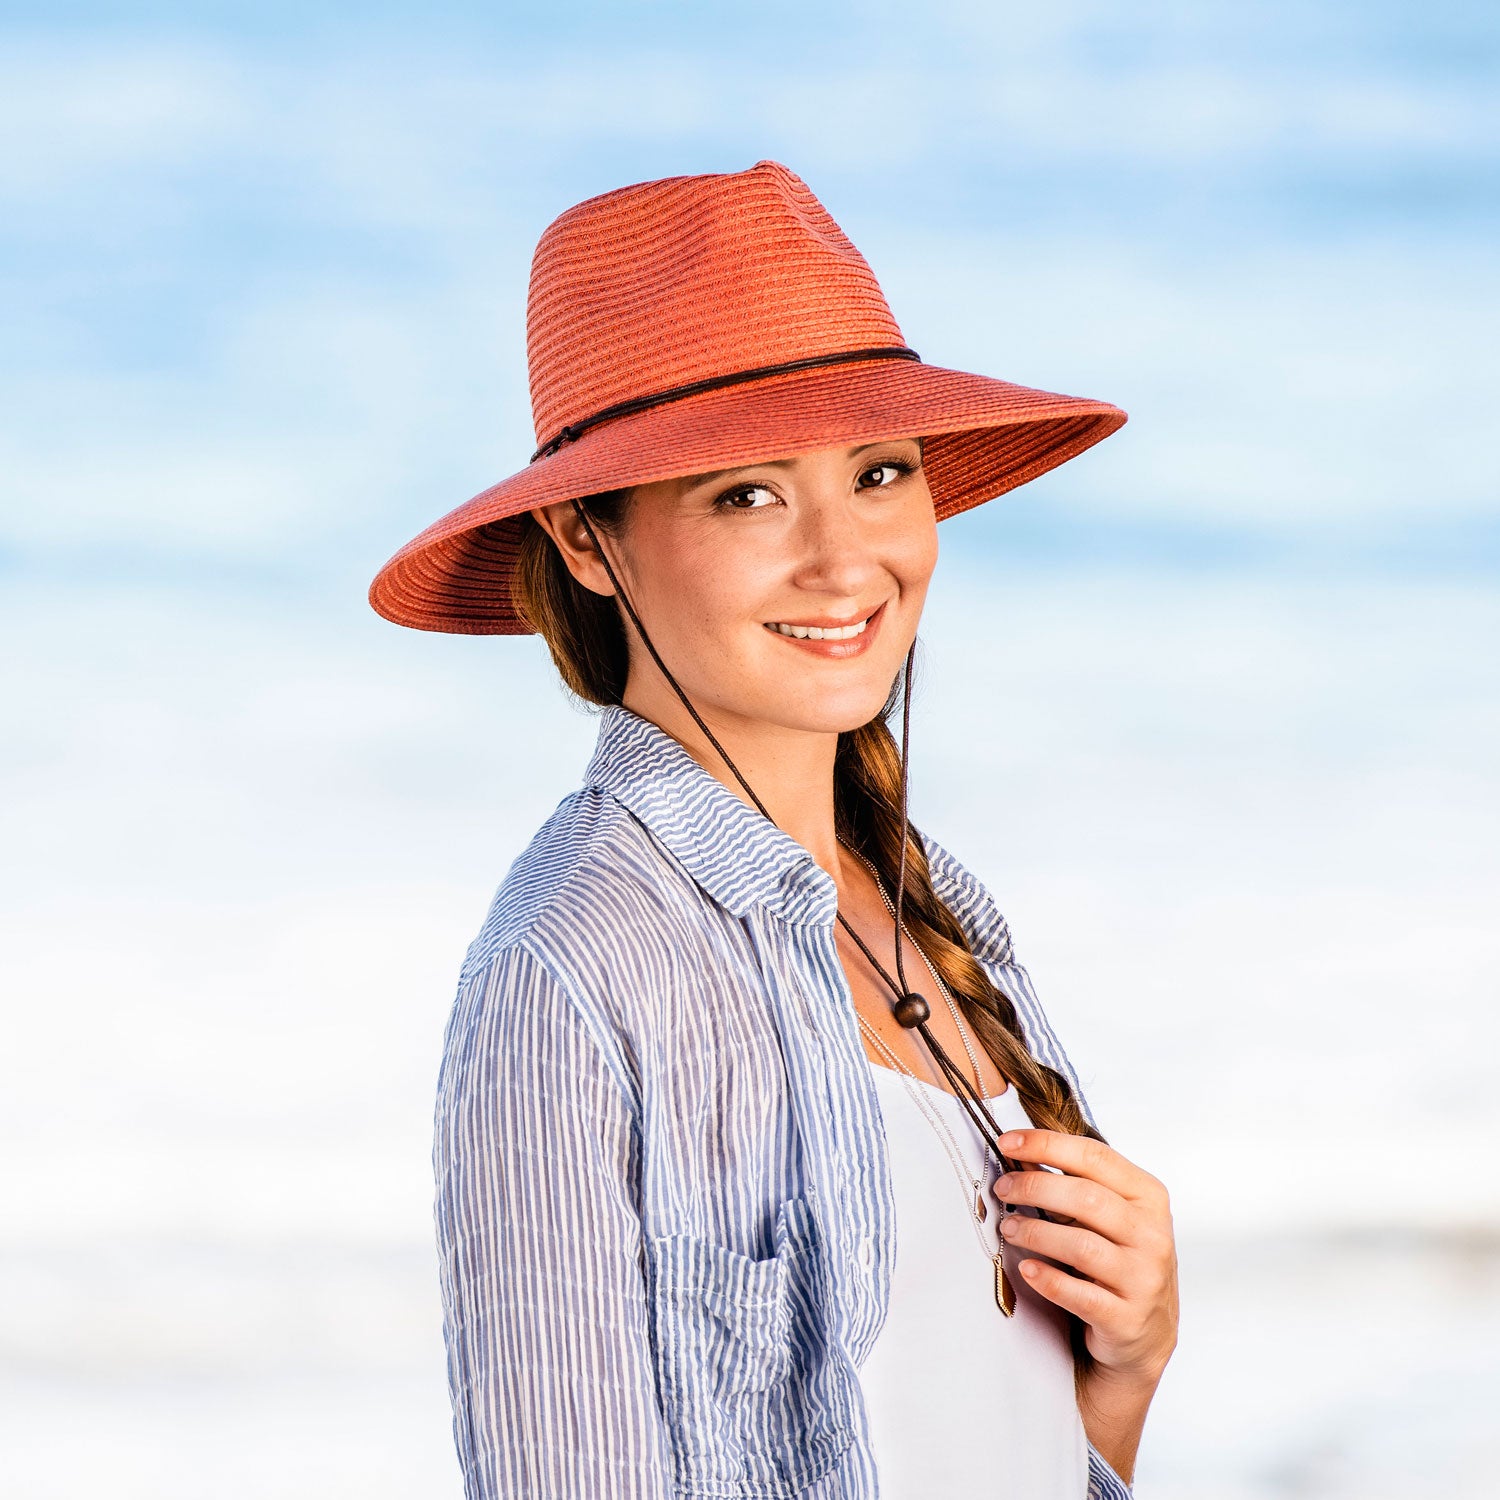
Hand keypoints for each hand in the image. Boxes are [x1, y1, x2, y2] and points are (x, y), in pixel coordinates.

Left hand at [991, 1130, 1177, 1383]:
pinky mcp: (1127, 1319)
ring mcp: (1144, 1279)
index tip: (1008, 1142)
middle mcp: (1152, 1235)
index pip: (1095, 1157)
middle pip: (1087, 1198)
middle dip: (1035, 1187)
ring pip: (1082, 1246)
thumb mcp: (1112, 1215)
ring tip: (1009, 1228)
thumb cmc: (1120, 1259)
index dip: (1047, 1145)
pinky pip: (1080, 1296)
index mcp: (1148, 1196)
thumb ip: (1077, 1184)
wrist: (1147, 1332)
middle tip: (1003, 1189)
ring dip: (1036, 1232)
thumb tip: (1022, 1154)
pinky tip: (1027, 1269)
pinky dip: (1047, 1279)